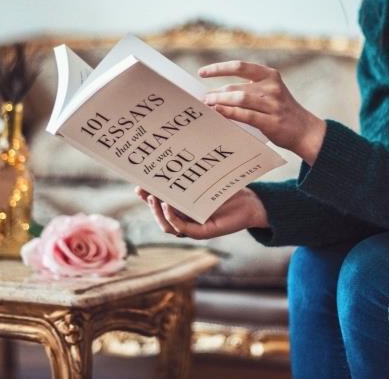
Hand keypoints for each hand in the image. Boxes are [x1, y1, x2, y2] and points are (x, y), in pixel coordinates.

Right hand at [134, 186, 268, 239]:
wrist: (251, 202)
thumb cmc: (228, 190)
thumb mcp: (204, 180)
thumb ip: (189, 175)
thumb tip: (172, 156)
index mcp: (183, 208)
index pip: (159, 204)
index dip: (146, 196)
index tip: (138, 184)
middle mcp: (185, 219)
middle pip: (159, 216)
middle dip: (149, 203)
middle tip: (143, 190)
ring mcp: (193, 228)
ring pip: (167, 226)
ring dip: (158, 212)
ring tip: (154, 198)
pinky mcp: (203, 232)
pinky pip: (182, 229)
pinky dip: (173, 219)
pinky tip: (168, 206)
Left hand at [199, 60, 325, 164]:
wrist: (305, 130)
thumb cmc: (281, 111)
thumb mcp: (269, 93)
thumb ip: (248, 89)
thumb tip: (215, 93)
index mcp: (270, 75)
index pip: (240, 66)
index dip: (218, 68)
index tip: (202, 72)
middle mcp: (272, 87)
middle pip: (236, 86)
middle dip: (216, 92)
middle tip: (202, 98)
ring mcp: (273, 104)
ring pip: (240, 98)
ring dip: (220, 101)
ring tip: (207, 105)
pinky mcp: (271, 121)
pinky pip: (245, 115)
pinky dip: (229, 113)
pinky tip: (218, 112)